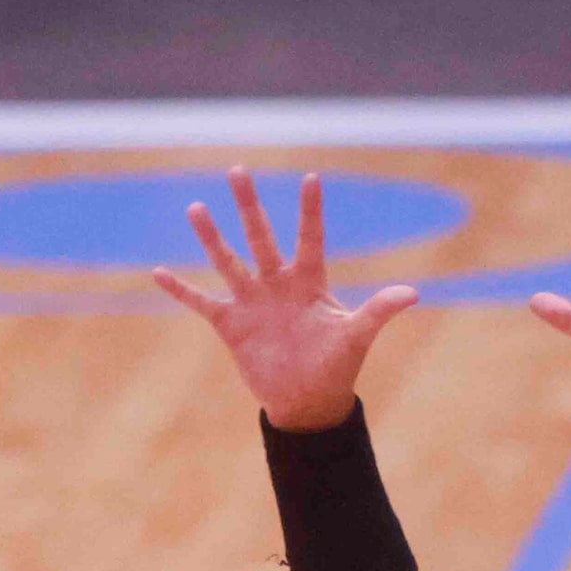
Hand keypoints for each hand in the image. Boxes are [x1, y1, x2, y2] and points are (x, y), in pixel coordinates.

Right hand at [153, 168, 417, 431]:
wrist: (307, 401)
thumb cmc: (337, 366)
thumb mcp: (356, 336)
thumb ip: (378, 311)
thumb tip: (412, 294)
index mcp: (309, 281)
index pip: (309, 238)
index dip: (310, 211)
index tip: (311, 178)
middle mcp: (277, 284)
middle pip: (260, 236)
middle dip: (249, 205)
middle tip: (237, 170)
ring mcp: (252, 301)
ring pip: (228, 260)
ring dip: (211, 236)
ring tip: (196, 207)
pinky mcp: (231, 324)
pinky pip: (201, 301)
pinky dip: (180, 289)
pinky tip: (157, 272)